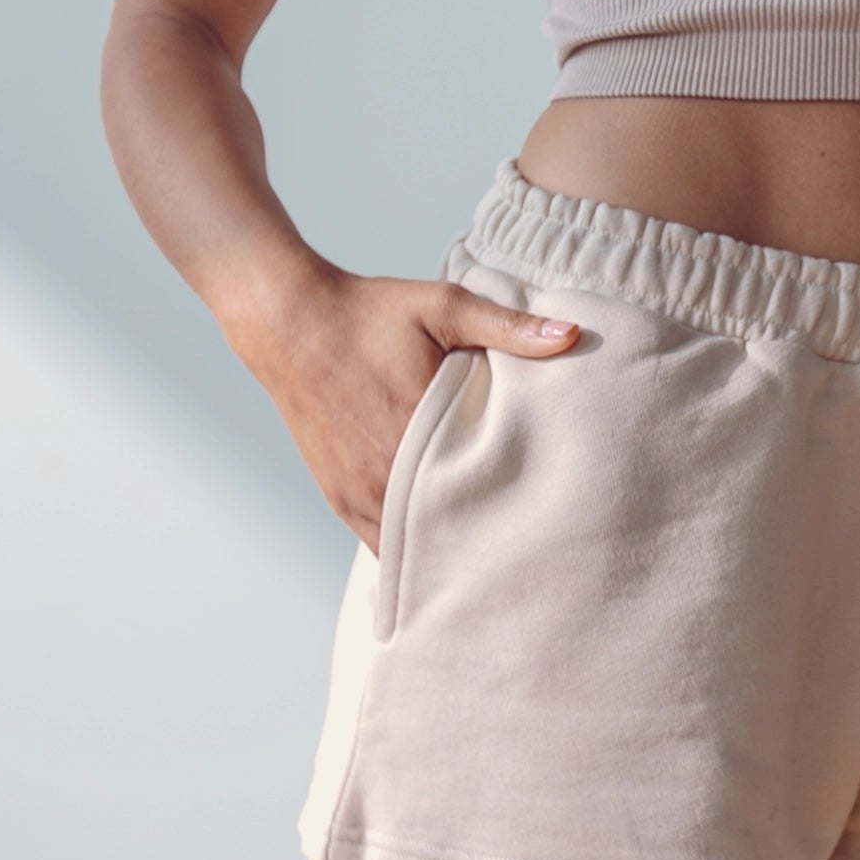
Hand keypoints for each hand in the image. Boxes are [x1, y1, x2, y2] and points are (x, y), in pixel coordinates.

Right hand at [232, 262, 579, 549]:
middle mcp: (387, 474)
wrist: (288, 320)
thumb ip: (508, 327)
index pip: (483, 497)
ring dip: (447, 550)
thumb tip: (571, 337)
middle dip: (487, 542)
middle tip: (528, 549)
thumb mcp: (443, 307)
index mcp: (421, 430)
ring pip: (414, 550)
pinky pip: (380, 545)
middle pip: (451, 534)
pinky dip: (412, 547)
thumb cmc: (368, 313)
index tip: (547, 522)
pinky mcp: (339, 498)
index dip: (516, 515)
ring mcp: (359, 493)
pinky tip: (440, 545)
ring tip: (488, 552)